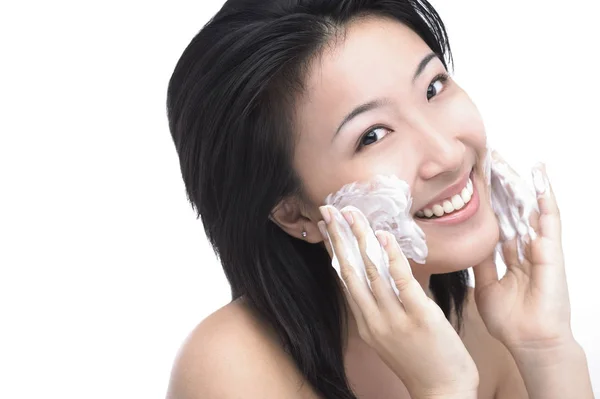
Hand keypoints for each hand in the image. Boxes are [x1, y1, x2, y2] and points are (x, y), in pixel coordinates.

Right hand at [319, 205, 478, 398]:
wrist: (443, 391)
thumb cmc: (420, 360)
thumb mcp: (391, 335)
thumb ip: (383, 306)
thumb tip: (381, 275)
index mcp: (366, 323)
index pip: (345, 279)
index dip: (334, 250)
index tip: (327, 227)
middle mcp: (373, 320)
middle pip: (350, 271)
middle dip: (338, 238)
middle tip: (328, 211)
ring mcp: (394, 319)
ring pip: (371, 272)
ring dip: (360, 239)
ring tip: (352, 215)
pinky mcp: (419, 317)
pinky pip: (401, 282)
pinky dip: (391, 257)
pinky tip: (383, 237)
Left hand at [473, 159, 572, 351]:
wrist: (531, 341)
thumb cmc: (511, 320)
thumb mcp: (486, 286)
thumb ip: (482, 262)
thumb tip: (470, 244)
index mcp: (511, 256)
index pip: (499, 220)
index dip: (489, 201)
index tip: (475, 180)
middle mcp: (526, 248)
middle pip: (512, 209)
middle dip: (500, 185)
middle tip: (487, 161)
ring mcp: (540, 247)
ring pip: (528, 207)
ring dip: (517, 184)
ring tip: (504, 161)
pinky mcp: (552, 250)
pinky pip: (550, 219)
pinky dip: (545, 197)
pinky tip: (539, 177)